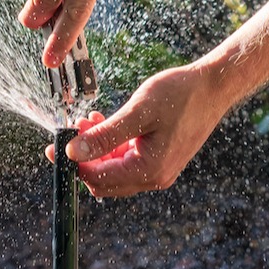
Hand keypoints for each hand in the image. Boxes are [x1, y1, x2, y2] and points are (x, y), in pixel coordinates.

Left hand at [47, 63, 226, 197]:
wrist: (214, 87)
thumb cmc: (180, 95)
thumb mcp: (138, 112)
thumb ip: (105, 135)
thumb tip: (73, 152)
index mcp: (149, 170)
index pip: (98, 179)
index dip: (73, 164)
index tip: (55, 145)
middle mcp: (154, 177)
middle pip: (104, 181)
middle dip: (83, 158)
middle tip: (69, 132)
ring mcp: (158, 170)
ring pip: (114, 170)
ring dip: (96, 150)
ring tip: (88, 121)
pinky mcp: (159, 159)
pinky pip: (127, 160)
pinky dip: (111, 146)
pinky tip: (104, 123)